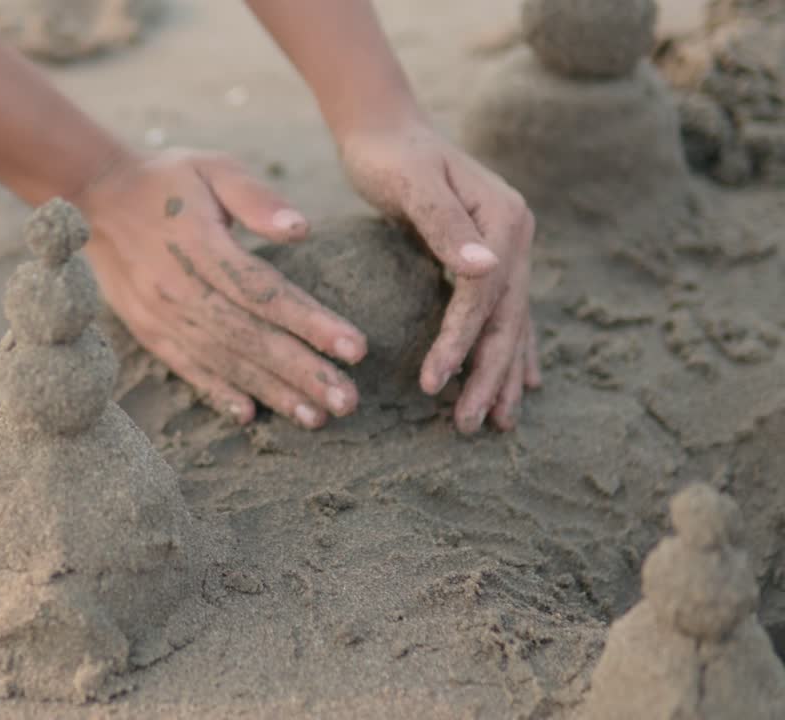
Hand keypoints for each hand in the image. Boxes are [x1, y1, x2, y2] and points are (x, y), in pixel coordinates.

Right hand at [76, 148, 368, 428]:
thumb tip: (301, 229)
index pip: (265, 293)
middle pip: (250, 338)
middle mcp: (179, 288)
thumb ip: (257, 198)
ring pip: (224, 361)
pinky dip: (218, 393)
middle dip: (302, 372)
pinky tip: (249, 416)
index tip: (355, 349)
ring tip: (315, 416)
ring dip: (271, 392)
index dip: (311, 323)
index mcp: (200, 246)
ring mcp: (161, 315)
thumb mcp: (214, 168)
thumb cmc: (168, 180)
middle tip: (347, 402)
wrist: (95, 197)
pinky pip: (187, 367)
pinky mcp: (148, 330)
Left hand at [342, 120, 540, 433]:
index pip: (484, 297)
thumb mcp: (411, 184)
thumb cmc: (389, 156)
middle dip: (488, 376)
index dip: (460, 343)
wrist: (386, 129)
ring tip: (497, 423)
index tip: (433, 384)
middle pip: (508, 318)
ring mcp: (507, 247)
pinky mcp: (487, 257)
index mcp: (503, 219)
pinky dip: (510, 348)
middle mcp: (515, 235)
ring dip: (504, 374)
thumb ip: (445, 225)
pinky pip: (504, 311)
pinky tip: (517, 381)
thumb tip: (488, 269)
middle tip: (467, 426)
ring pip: (512, 322)